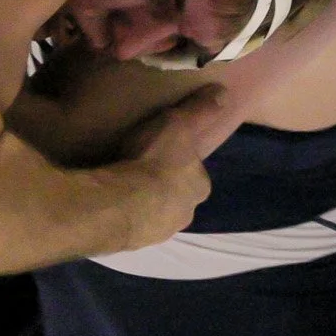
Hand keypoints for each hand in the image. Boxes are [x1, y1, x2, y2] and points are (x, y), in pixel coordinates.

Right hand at [111, 85, 240, 248]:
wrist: (121, 202)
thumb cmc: (155, 160)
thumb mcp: (180, 124)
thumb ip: (200, 110)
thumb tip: (224, 93)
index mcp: (198, 188)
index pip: (195, 175)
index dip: (181, 165)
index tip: (164, 154)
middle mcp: (185, 214)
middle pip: (178, 198)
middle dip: (164, 189)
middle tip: (142, 171)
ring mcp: (159, 232)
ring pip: (156, 215)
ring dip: (144, 205)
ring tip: (123, 188)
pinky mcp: (133, 242)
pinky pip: (132, 226)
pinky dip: (125, 216)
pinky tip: (111, 205)